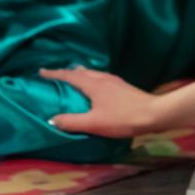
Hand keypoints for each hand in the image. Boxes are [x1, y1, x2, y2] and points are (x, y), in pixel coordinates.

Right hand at [40, 67, 159, 136]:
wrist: (153, 114)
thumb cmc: (122, 118)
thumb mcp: (93, 123)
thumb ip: (71, 121)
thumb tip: (51, 119)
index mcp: (93, 84)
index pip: (69, 75)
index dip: (54, 73)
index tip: (41, 71)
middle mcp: (103, 78)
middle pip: (81, 72)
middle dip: (67, 72)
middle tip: (56, 76)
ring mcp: (114, 81)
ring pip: (92, 74)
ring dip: (80, 75)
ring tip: (74, 79)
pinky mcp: (122, 87)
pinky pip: (101, 79)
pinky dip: (91, 80)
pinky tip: (96, 88)